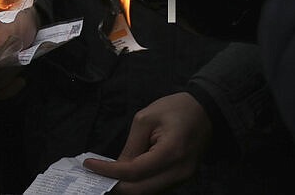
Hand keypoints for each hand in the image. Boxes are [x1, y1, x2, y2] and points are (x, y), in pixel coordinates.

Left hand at [84, 92, 211, 193]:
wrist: (205, 111)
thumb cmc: (175, 109)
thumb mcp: (146, 119)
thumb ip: (131, 146)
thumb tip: (118, 167)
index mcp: (171, 152)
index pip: (134, 171)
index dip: (109, 171)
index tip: (89, 164)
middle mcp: (179, 172)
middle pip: (141, 190)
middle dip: (115, 185)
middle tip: (95, 175)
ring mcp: (183, 178)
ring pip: (149, 192)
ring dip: (127, 187)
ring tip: (107, 175)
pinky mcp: (183, 179)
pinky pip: (157, 188)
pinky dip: (139, 184)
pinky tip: (125, 175)